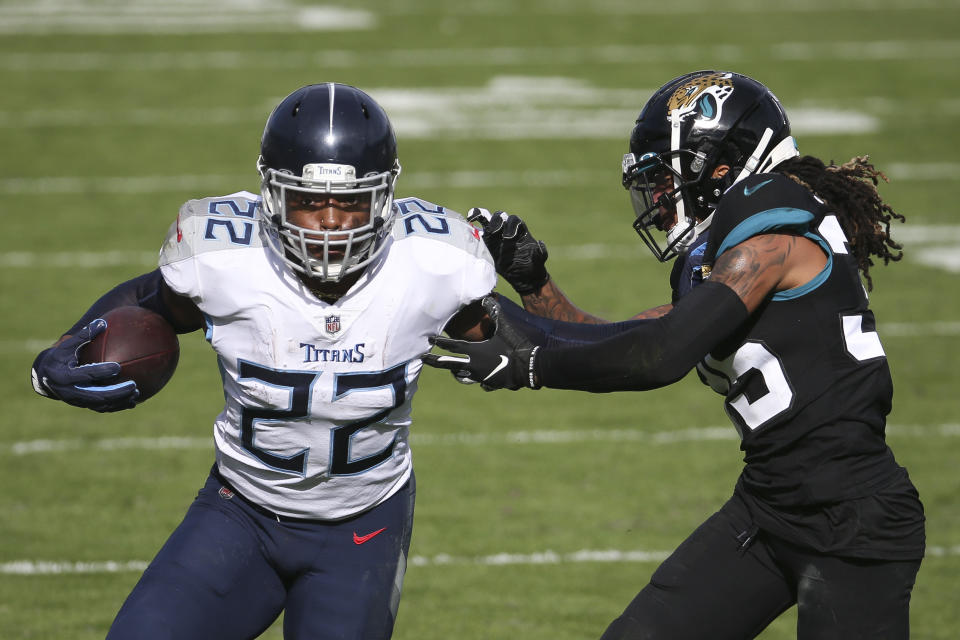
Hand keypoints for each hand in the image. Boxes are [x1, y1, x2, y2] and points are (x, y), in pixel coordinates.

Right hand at [31, 318, 139, 411]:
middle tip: (133, 385)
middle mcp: (70, 392)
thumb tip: (103, 322)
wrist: (46, 377)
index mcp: (64, 376)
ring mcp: (77, 401)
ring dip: (119, 401)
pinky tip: (134, 401)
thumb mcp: (67, 345)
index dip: (101, 372)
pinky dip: (118, 406)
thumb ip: (84, 335)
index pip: (85, 375)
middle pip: (96, 395)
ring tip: (137, 393)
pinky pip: (102, 408)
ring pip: (101, 405)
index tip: (118, 367)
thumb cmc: (60, 357)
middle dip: (116, 392)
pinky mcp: (84, 405)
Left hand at [423, 296, 540, 390]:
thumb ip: (494, 313)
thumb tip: (486, 298)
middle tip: (422, 358)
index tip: (429, 338)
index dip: (440, 341)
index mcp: (475, 351)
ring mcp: (481, 377)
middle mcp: (474, 366)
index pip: (452, 346)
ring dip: (456, 372)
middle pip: (448, 364)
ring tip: (452, 370)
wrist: (531, 367)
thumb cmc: (516, 345)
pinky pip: (479, 382)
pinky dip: (477, 379)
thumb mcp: (505, 327)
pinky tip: (478, 378)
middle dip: (434, 361)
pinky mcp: (491, 384)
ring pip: (462, 377)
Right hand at [467, 207, 548, 294]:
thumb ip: (541, 252)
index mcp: (520, 230)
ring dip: (481, 216)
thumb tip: (540, 244)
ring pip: (488, 220)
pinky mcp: (488, 243)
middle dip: (497, 221)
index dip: (511, 225)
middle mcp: (508, 230)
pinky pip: (479, 231)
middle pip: (500, 217)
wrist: (524, 277)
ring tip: (473, 217)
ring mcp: (497, 235)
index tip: (509, 237)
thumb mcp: (539, 260)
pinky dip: (473, 225)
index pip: (514, 221)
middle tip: (495, 231)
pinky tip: (468, 223)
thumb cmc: (533, 266)